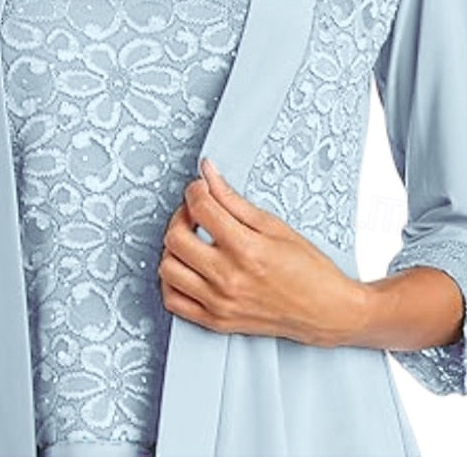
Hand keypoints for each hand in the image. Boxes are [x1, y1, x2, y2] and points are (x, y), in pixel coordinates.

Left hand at [157, 158, 367, 346]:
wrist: (328, 312)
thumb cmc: (309, 268)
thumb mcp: (273, 225)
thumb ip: (232, 199)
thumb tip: (207, 172)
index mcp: (246, 249)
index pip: (200, 208)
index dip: (195, 190)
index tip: (200, 189)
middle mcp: (228, 278)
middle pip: (175, 238)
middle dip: (180, 216)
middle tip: (196, 213)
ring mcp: (219, 303)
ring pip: (167, 269)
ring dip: (174, 249)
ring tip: (193, 241)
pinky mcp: (216, 322)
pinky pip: (172, 301)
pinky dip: (172, 281)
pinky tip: (189, 269)